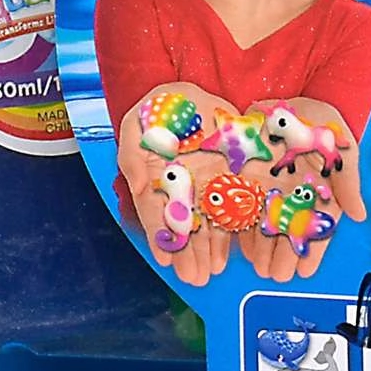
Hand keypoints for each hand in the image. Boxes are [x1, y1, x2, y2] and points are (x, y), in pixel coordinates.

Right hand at [116, 86, 234, 287]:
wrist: (189, 92)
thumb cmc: (158, 110)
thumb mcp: (137, 126)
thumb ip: (133, 156)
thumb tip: (138, 186)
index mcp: (159, 178)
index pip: (157, 212)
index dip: (161, 237)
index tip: (165, 262)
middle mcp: (184, 186)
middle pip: (186, 224)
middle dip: (190, 253)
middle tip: (194, 278)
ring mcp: (209, 181)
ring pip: (211, 220)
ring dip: (211, 247)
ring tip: (212, 272)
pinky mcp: (234, 173)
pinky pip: (238, 202)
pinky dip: (238, 225)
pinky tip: (238, 248)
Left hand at [232, 98, 368, 283]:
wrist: (289, 96)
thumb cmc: (321, 122)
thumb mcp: (340, 146)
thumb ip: (347, 180)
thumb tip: (359, 216)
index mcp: (319, 189)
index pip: (317, 228)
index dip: (313, 250)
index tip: (305, 272)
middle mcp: (295, 193)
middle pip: (290, 231)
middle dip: (284, 256)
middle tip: (278, 276)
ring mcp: (271, 187)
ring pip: (268, 225)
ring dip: (264, 249)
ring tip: (260, 269)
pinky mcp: (249, 179)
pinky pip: (246, 209)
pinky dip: (245, 228)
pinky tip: (243, 249)